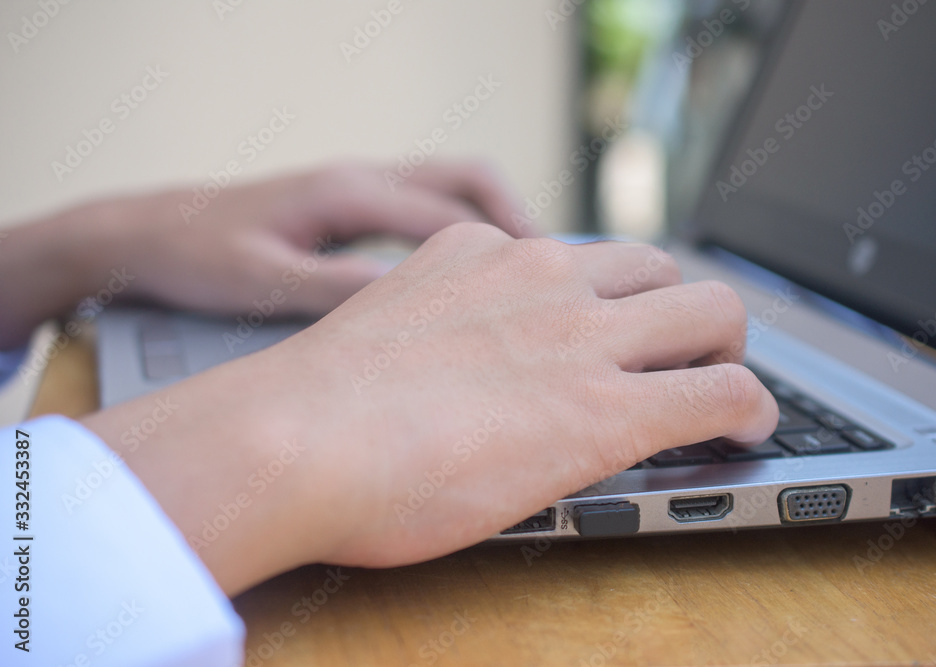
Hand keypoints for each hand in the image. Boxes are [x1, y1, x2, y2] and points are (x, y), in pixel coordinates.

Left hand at [0, 161, 530, 347]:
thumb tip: (414, 307)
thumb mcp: (264, 282)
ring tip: (529, 273)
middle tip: (558, 271)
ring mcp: (357, 187)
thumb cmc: (200, 257)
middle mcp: (361, 179)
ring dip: (494, 219)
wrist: (151, 233)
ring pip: (450, 186)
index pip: (447, 213)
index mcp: (348, 194)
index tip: (549, 282)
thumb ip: (336, 291)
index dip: (506, 246)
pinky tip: (470, 273)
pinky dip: (461, 229)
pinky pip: (424, 205)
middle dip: (518, 217)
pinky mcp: (349, 204)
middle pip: (465, 178)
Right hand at [82, 223, 778, 594]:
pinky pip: (719, 390)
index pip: (580, 257)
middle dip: (684, 309)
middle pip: (659, 266)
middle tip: (685, 351)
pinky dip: (746, 407)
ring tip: (723, 385)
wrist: (295, 440)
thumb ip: (438, 325)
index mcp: (483, 255)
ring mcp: (581, 336)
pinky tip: (744, 428)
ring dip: (724, 346)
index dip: (611, 297)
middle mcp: (542, 277)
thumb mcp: (386, 327)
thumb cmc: (310, 409)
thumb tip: (457, 367)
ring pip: (709, 309)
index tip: (616, 327)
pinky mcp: (608, 409)